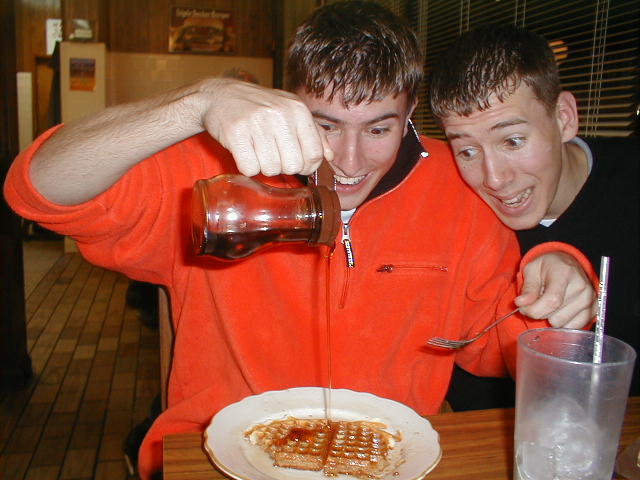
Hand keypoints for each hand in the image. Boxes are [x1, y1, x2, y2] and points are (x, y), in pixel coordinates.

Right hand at [197, 79, 333, 176]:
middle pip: (294, 165)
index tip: (297, 163)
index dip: (307, 166)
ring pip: (271, 169)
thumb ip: (314, 133)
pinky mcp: (235, 134)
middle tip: (273, 155)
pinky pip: (250, 169)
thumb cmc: (260, 106)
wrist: (220, 96)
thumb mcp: (291, 111)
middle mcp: (279, 115)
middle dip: (284, 167)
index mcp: (297, 110)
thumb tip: (330, 157)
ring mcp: (257, 124)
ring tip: (257, 150)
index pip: (314, 154)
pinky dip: (247, 167)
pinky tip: (245, 152)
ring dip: (264, 166)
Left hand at [515, 252, 595, 327]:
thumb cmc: (547, 267)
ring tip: (551, 303)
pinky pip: (573, 328)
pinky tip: (560, 310)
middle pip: (555, 316)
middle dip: (540, 313)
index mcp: (564, 273)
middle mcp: (581, 287)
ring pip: (562, 324)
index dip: (534, 310)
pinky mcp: (594, 310)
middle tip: (538, 301)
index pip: (552, 301)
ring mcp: (590, 300)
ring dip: (551, 318)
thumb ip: (528, 288)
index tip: (523, 308)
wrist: (567, 263)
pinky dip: (562, 323)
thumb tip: (520, 303)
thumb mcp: (531, 270)